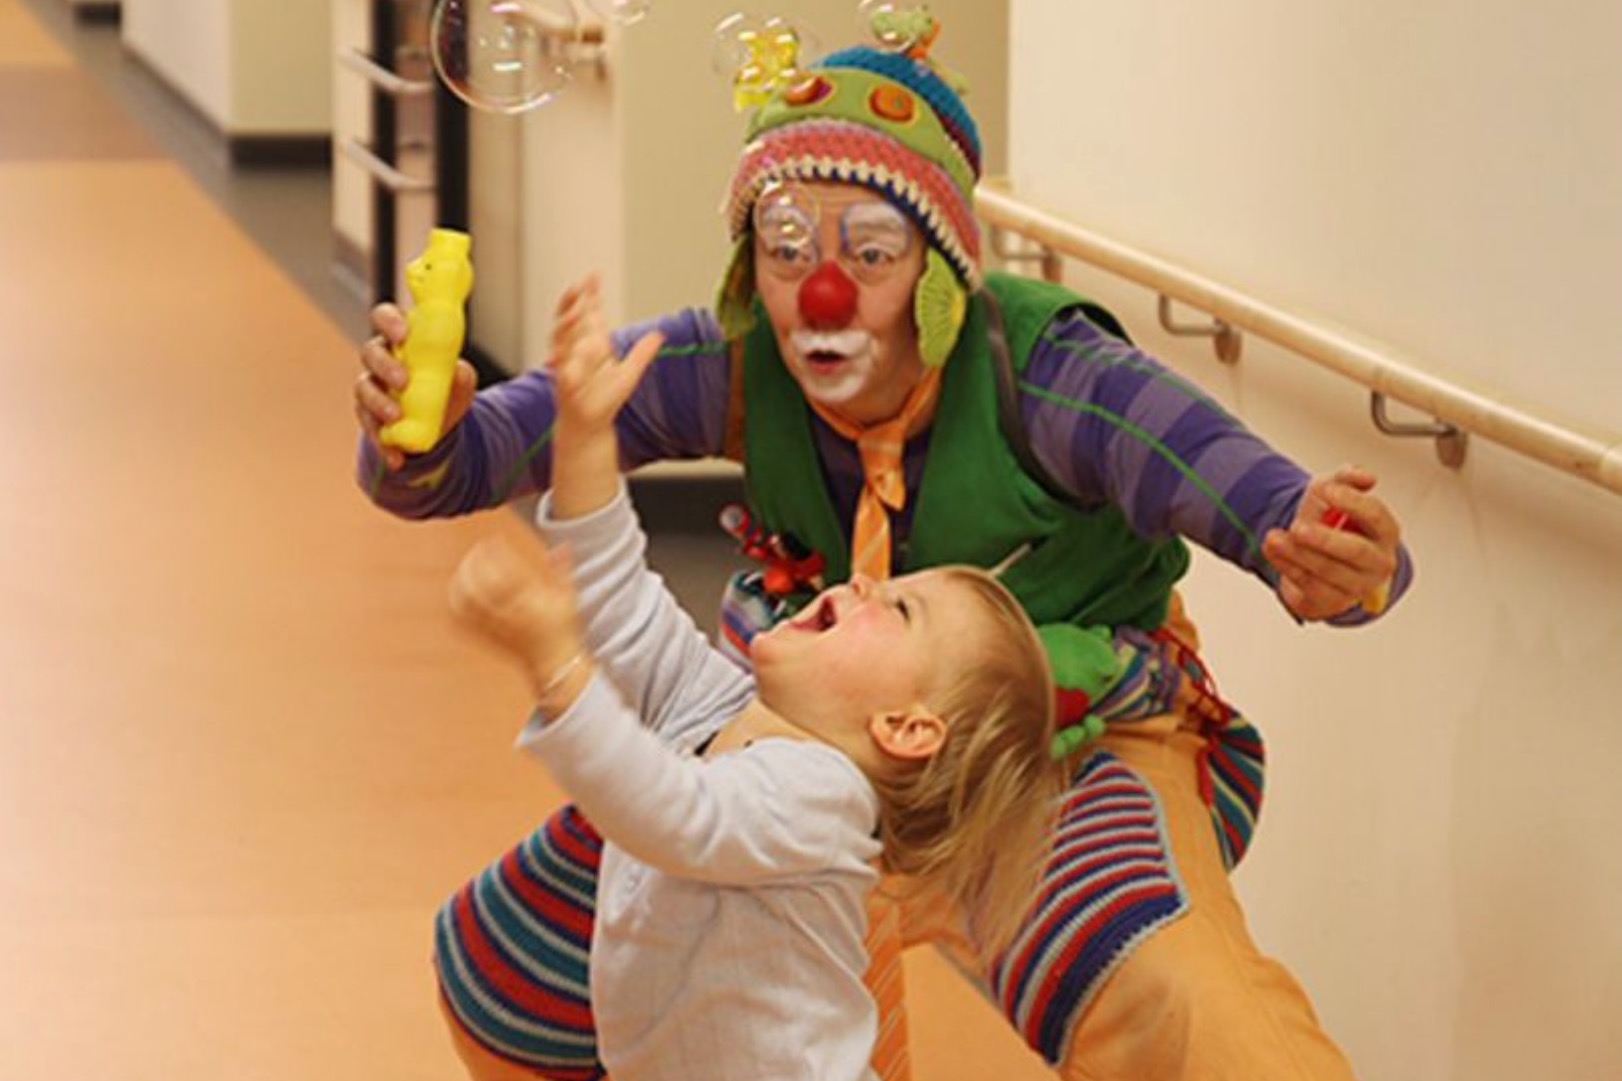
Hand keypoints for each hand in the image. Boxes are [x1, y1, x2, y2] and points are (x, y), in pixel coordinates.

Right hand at [354, 302, 476, 470]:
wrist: (439, 423)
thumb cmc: (446, 387)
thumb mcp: (460, 381)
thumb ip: (459, 374)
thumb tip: (458, 372)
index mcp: (400, 338)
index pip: (384, 316)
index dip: (389, 321)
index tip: (403, 334)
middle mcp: (380, 358)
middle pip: (370, 353)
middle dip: (385, 366)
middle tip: (404, 382)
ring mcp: (371, 387)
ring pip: (363, 389)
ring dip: (378, 404)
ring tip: (396, 418)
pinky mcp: (369, 416)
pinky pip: (369, 427)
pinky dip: (383, 443)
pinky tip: (396, 457)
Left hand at [449, 529, 589, 706]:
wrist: (552, 661)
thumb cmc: (561, 626)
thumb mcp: (568, 597)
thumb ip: (563, 569)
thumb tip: (564, 545)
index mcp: (530, 604)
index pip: (508, 574)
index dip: (497, 554)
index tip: (494, 539)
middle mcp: (509, 615)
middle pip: (481, 587)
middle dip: (474, 563)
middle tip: (478, 548)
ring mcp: (494, 626)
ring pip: (467, 602)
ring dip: (462, 579)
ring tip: (467, 564)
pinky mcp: (485, 635)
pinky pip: (461, 619)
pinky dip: (455, 601)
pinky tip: (457, 586)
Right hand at [548, 276, 663, 436]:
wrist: (590, 426)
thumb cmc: (604, 400)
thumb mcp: (629, 374)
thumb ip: (642, 353)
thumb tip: (659, 334)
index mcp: (594, 345)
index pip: (591, 315)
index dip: (592, 296)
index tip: (594, 276)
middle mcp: (578, 350)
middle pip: (572, 319)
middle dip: (573, 301)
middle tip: (580, 285)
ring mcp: (568, 363)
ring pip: (561, 337)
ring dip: (567, 323)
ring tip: (576, 310)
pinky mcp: (564, 380)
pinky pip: (560, 364)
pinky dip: (561, 356)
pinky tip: (562, 348)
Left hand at [1262, 465, 1400, 620]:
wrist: (1318, 555)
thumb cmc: (1334, 521)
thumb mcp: (1336, 493)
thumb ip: (1347, 478)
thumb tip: (1366, 476)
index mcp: (1385, 532)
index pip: (1376, 516)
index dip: (1352, 502)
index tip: (1326, 489)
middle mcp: (1378, 562)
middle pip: (1356, 552)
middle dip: (1325, 540)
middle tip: (1298, 527)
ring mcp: (1357, 586)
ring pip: (1328, 571)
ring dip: (1298, 554)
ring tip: (1273, 537)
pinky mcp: (1332, 602)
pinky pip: (1309, 585)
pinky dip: (1287, 566)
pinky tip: (1271, 550)